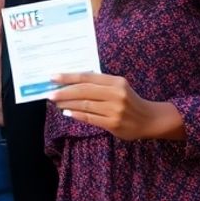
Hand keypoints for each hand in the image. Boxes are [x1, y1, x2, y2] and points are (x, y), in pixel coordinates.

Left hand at [50, 72, 183, 140]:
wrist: (149, 119)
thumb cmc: (130, 101)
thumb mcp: (119, 87)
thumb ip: (100, 84)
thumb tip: (73, 83)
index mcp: (116, 81)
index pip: (88, 76)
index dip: (69, 77)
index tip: (53, 77)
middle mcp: (115, 94)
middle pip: (84, 90)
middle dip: (65, 91)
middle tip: (50, 93)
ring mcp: (114, 109)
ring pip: (85, 104)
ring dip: (68, 104)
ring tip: (56, 103)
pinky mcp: (113, 124)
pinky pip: (90, 118)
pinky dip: (77, 115)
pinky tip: (67, 113)